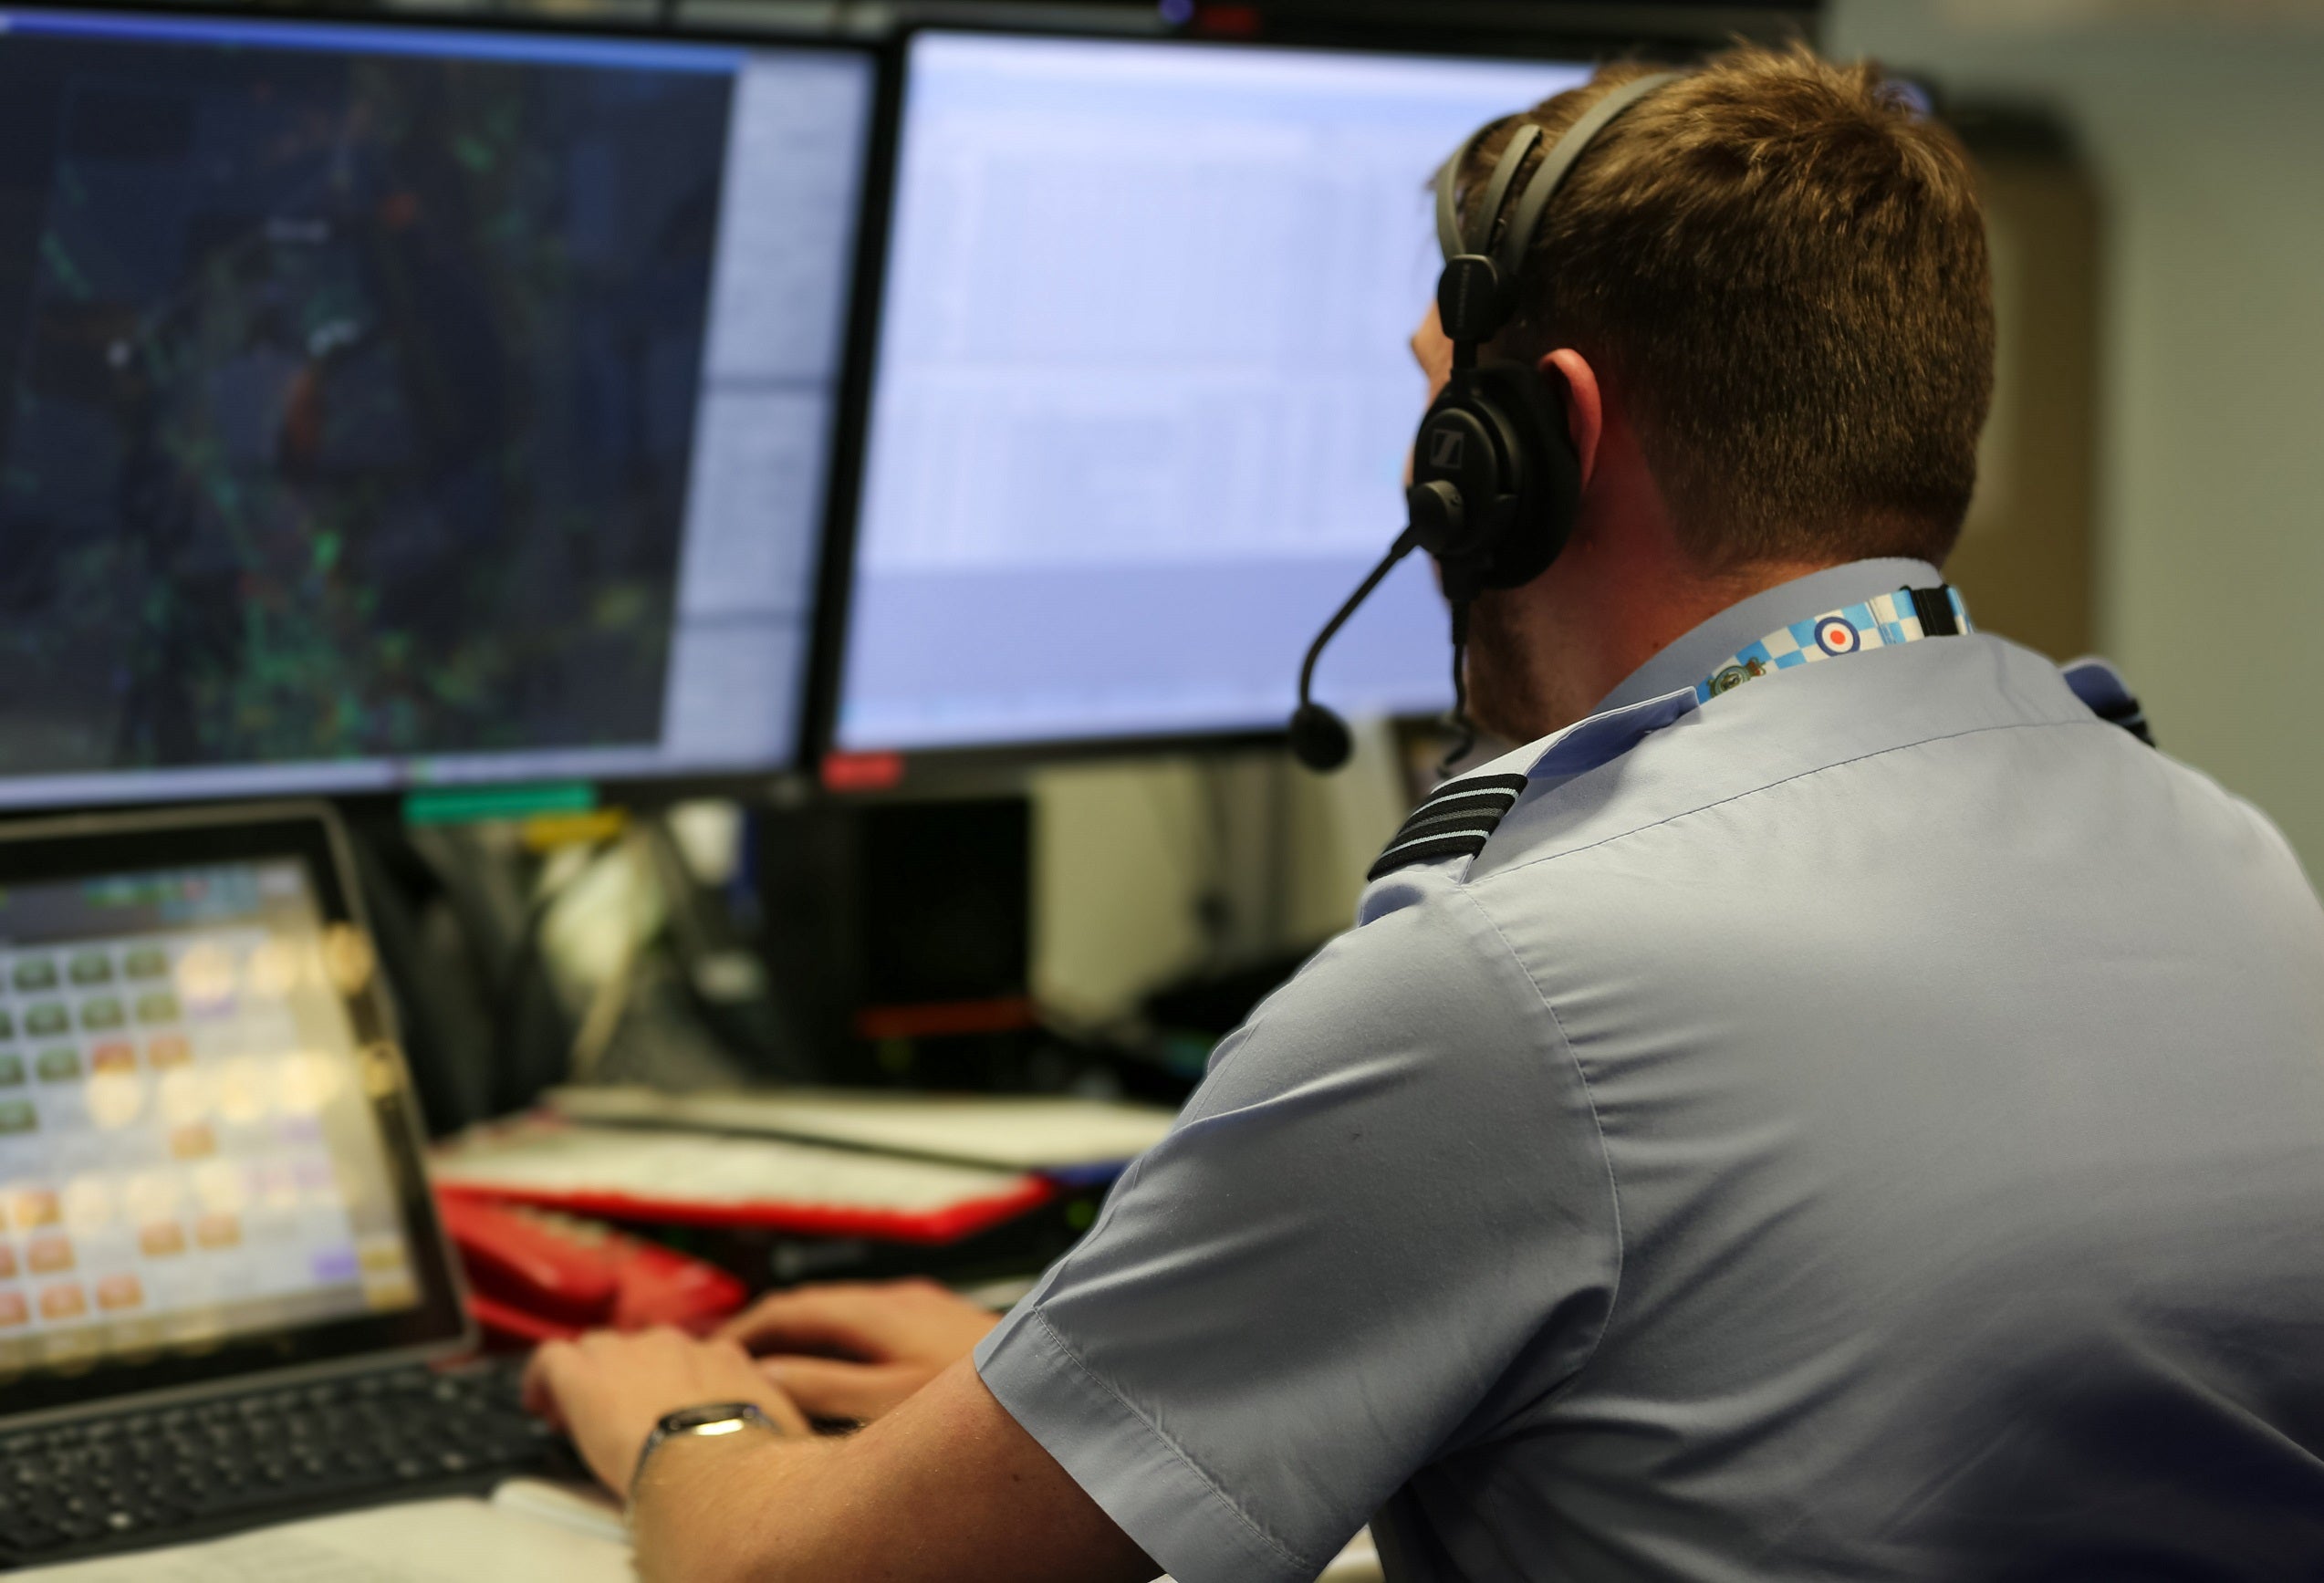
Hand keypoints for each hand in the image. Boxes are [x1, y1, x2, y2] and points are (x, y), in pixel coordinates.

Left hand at [522, 1326, 810, 1493]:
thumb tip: (791, 1445)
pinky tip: (539, 1403)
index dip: (675, 1381)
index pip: (695, 1357)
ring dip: (589, 1376)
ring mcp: (628, 1355)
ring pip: (595, 1348)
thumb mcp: (785, 1436)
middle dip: (630, 1375)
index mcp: (725, 1360)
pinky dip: (541, 1381)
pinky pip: (550, 1360)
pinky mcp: (583, 1376)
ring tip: (578, 1413)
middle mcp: (677, 1347)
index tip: (667, 1406)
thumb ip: (778, 1428)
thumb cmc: (753, 1462)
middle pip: (642, 1347)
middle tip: (624, 1413)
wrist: (715, 1467)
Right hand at [715, 1278, 1001, 1423]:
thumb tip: (765, 1375)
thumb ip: (821, 1387)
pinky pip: (881, 1335)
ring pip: (852, 1322)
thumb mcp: (884, 1406)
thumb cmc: (985, 1403)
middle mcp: (902, 1300)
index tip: (710, 1353)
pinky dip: (849, 1354)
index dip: (744, 1330)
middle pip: (818, 1310)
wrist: (1072, 1384)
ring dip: (813, 1346)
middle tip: (735, 1367)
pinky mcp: (954, 1332)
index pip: (789, 1307)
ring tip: (784, 1380)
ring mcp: (931, 1313)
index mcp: (876, 1309)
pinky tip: (854, 1385)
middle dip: (773, 1336)